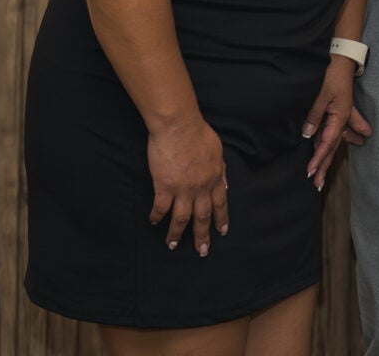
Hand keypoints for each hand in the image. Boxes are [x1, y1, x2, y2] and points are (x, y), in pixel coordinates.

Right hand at [146, 115, 228, 255]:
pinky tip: (154, 222)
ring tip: (173, 245)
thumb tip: (224, 185)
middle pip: (202, 216)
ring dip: (177, 233)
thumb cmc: (198, 134)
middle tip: (202, 251)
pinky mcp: (164, 186)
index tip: (221, 231)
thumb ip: (220, 170)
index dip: (221, 219)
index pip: (220, 204)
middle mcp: (200, 187)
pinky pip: (160, 208)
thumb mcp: (217, 151)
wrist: (179, 126)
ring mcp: (182, 189)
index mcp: (214, 178)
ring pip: (181, 218)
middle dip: (202, 235)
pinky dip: (157, 217)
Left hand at [303, 58, 372, 189]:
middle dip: (324, 166)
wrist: (341, 59)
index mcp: (340, 117)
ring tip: (323, 175)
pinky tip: (340, 148)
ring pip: (334, 141)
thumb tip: (309, 135)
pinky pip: (335, 131)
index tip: (310, 172)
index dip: (318, 158)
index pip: (327, 143)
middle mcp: (341, 120)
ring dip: (329, 157)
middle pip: (332, 147)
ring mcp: (340, 116)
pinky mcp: (336, 112)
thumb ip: (315, 115)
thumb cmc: (332, 75)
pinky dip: (334, 142)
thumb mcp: (322, 94)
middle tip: (317, 184)